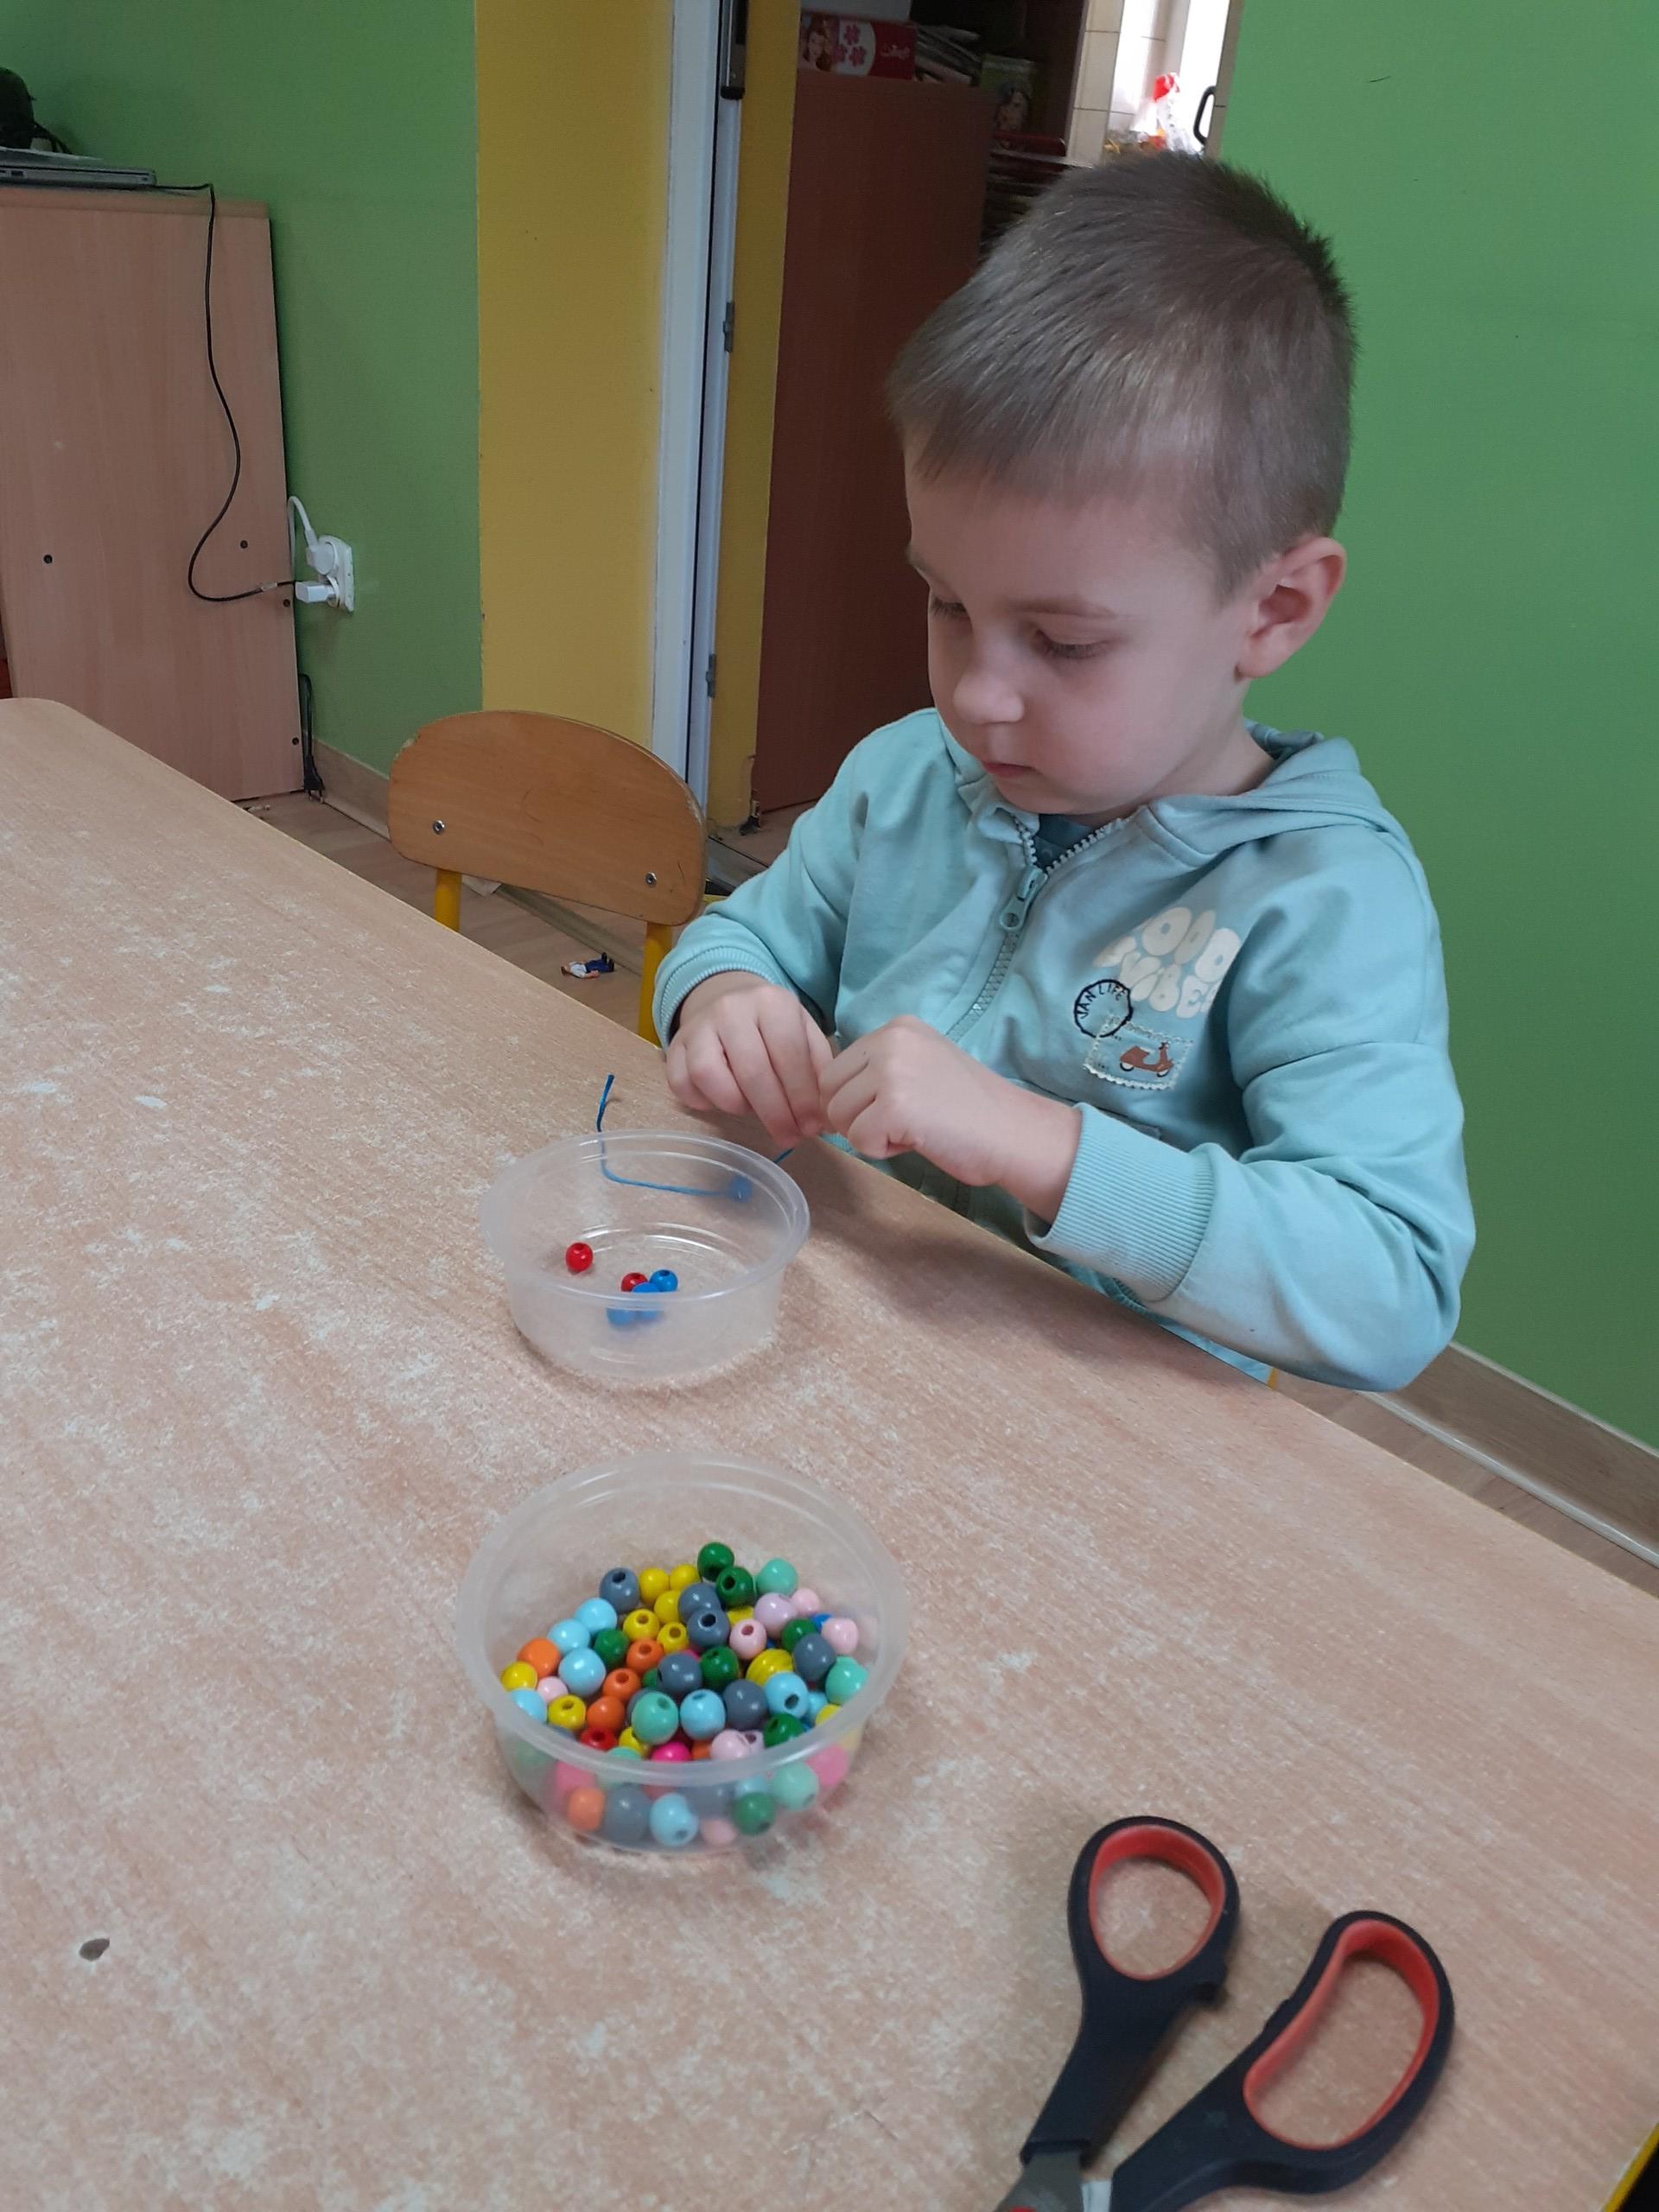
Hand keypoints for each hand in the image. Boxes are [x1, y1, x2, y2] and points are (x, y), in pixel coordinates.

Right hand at [665, 972, 832, 1146]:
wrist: (727, 998)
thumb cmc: (773, 1025)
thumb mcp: (804, 1033)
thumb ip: (818, 1070)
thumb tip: (823, 1120)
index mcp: (771, 1002)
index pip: (790, 1055)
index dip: (802, 1098)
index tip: (812, 1127)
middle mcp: (731, 1009)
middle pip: (752, 1071)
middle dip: (775, 1114)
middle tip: (789, 1137)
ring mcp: (698, 1027)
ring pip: (709, 1076)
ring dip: (735, 1106)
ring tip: (753, 1113)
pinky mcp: (674, 1046)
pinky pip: (682, 1084)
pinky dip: (703, 1103)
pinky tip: (724, 1102)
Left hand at [819, 1016, 1080, 1219]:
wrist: (1013, 1132)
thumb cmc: (970, 1109)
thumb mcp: (922, 1066)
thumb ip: (881, 1069)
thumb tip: (830, 1097)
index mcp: (897, 1027)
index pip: (838, 1066)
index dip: (854, 1099)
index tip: (892, 1110)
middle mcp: (891, 1040)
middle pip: (829, 1089)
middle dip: (854, 1117)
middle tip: (900, 1125)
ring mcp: (892, 1071)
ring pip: (839, 1116)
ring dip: (868, 1134)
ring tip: (912, 1130)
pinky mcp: (895, 1106)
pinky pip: (858, 1140)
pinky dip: (882, 1151)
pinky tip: (917, 1141)